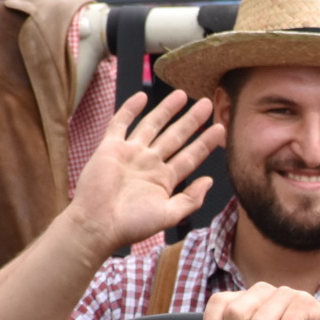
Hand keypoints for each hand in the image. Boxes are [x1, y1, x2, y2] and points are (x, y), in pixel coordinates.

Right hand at [65, 91, 221, 256]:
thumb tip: (209, 182)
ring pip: (152, 125)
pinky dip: (130, 109)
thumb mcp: (168, 215)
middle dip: (191, 120)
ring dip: (166, 110)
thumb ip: (191, 199)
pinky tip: (142, 97)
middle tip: (207, 103)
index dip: (205, 142)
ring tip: (182, 94)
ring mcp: (130, 154)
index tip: (221, 129)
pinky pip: (121, 123)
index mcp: (163, 179)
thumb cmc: (131, 225)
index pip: (190, 156)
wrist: (98, 225)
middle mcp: (149, 164)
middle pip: (175, 136)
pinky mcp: (110, 148)